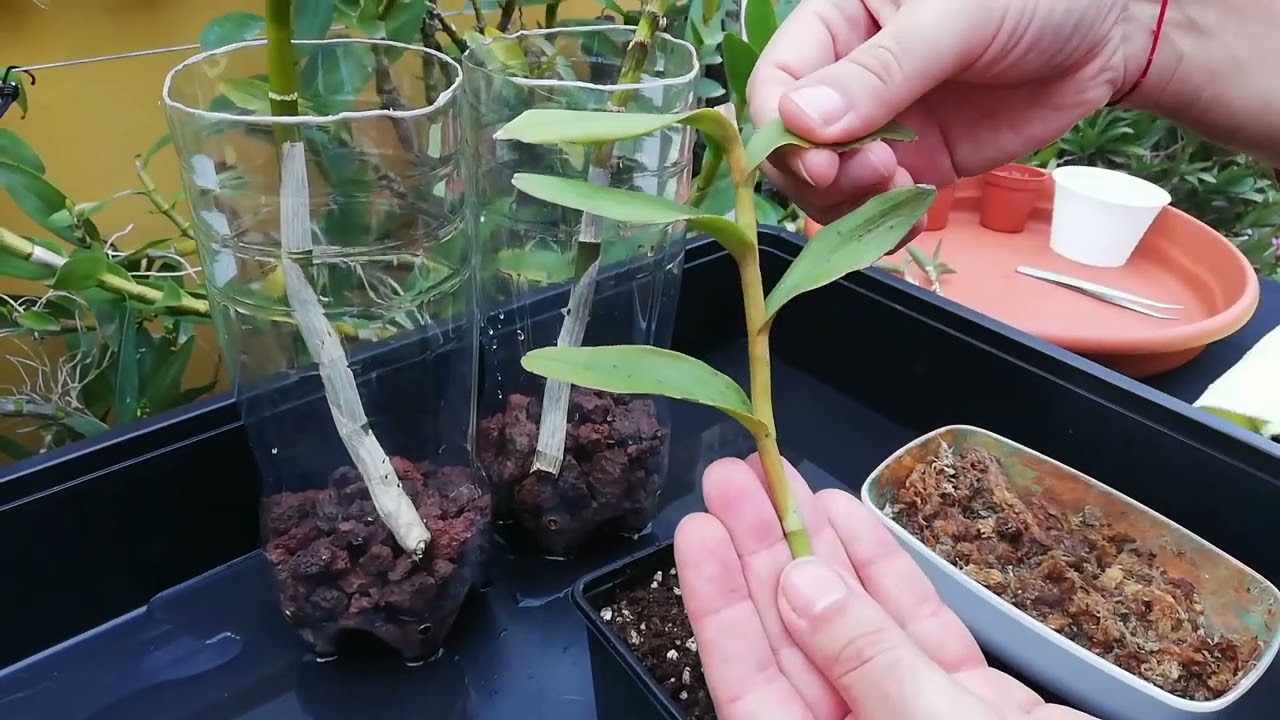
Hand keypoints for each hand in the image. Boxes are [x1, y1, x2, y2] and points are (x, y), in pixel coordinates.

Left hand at [673, 455, 1098, 718]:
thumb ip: (865, 660)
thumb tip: (799, 586)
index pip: (749, 680)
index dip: (719, 603)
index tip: (699, 530)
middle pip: (793, 639)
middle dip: (764, 554)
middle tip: (735, 477)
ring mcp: (915, 716)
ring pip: (854, 622)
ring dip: (820, 549)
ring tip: (783, 479)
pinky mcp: (972, 701)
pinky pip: (918, 627)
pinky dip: (886, 571)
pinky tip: (850, 515)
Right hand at [747, 0, 1152, 224]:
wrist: (1110, 34)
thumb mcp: (955, 19)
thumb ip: (881, 71)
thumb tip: (802, 121)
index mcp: (838, 20)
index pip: (776, 79)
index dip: (780, 127)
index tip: (820, 159)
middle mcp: (847, 76)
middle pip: (791, 143)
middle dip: (819, 173)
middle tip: (872, 177)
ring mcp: (880, 126)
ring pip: (825, 184)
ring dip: (847, 204)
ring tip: (900, 188)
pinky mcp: (914, 165)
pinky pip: (873, 208)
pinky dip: (879, 227)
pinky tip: (907, 219)